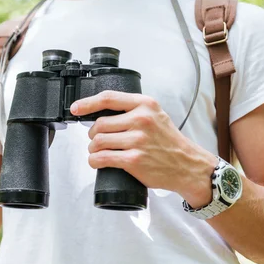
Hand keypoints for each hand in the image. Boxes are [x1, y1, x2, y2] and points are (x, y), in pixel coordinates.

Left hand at [70, 90, 217, 207]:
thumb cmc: (169, 142)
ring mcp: (137, 140)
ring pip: (98, 142)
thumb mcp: (156, 115)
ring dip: (93, 149)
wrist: (187, 165)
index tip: (76, 109)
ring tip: (98, 152)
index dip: (87, 103)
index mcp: (145, 104)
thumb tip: (102, 112)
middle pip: (99, 124)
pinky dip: (94, 161)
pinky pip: (102, 158)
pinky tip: (97, 162)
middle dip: (93, 134)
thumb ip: (134, 110)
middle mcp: (141, 120)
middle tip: (97, 140)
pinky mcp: (133, 160)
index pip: (108, 98)